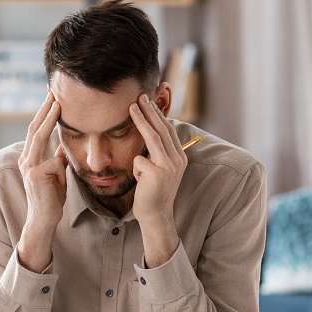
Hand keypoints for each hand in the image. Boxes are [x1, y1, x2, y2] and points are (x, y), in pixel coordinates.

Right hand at [16, 92, 67, 271]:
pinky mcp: (35, 175)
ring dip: (48, 119)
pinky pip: (53, 161)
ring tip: (57, 105)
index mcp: (29, 157)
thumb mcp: (56, 173)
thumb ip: (57, 158)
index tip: (54, 99)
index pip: (36, 130)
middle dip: (45, 110)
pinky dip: (61, 164)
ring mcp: (28, 166)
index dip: (44, 114)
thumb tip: (63, 146)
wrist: (44, 219)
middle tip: (54, 93)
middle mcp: (25, 159)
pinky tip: (63, 172)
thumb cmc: (51, 197)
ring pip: (39, 138)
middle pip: (34, 128)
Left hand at [130, 93, 185, 266]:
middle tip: (140, 96)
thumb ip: (158, 153)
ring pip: (152, 137)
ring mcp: (168, 167)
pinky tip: (140, 181)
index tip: (149, 101)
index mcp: (180, 158)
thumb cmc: (153, 192)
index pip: (168, 130)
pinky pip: (139, 160)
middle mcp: (177, 160)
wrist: (155, 216)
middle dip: (150, 111)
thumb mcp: (160, 170)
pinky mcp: (156, 174)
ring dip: (141, 120)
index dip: (158, 114)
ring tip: (131, 106)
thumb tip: (148, 132)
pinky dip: (136, 169)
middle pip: (162, 129)